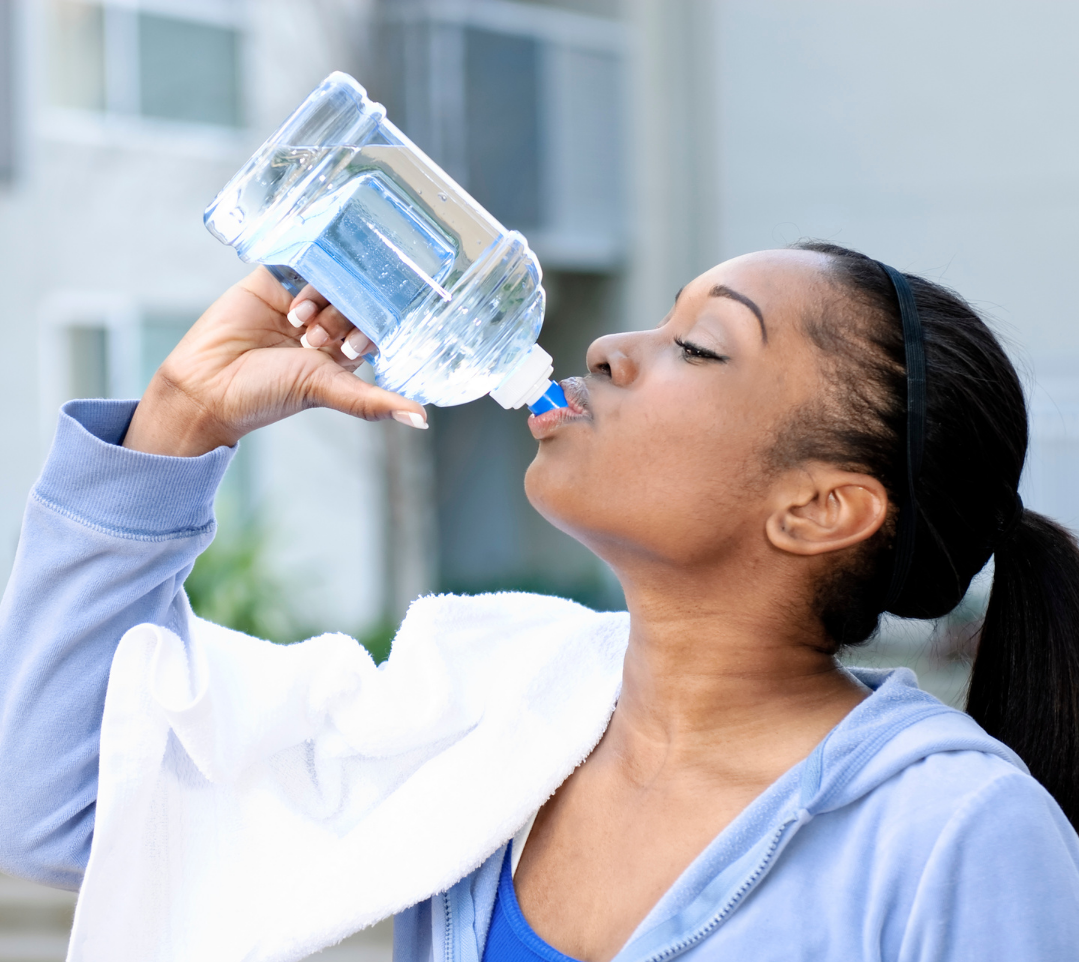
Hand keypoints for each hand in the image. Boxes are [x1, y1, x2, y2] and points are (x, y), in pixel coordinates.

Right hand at [123, 269, 426, 456]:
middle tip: (314, 339)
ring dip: (318, 298)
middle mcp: (324, 322)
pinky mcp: (269, 280)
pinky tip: (292, 291)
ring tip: (296, 324)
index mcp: (343, 349)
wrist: (207, 385)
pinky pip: (295, 257)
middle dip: (340, 315)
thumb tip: (421, 421)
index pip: (375, 322)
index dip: (368, 327)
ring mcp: (298, 299)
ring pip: (328, 277)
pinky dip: (299, 266)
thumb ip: (373, 402)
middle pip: (354, 297)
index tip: (350, 346)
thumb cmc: (268, 394)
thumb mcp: (328, 390)